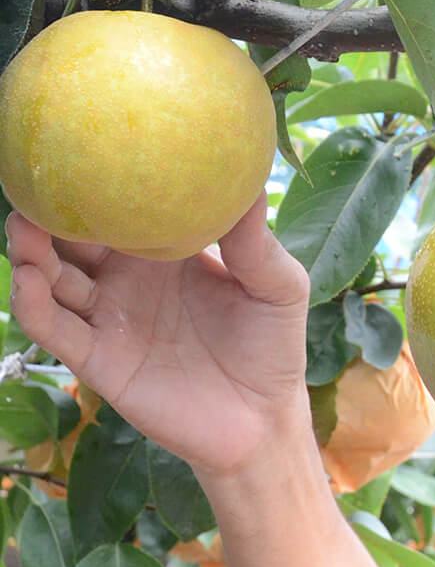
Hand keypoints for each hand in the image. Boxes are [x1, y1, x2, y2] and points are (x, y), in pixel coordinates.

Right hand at [6, 194, 312, 476]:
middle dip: (50, 208)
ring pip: (54, 277)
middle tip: (34, 180)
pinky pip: (55, 330)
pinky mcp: (98, 360)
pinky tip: (29, 282)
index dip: (99, 180)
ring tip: (22, 226)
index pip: (123, 207)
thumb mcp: (277, 287)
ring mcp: (108, 318)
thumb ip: (257, 242)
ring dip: (32, 252)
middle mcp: (127, 278)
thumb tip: (251, 182)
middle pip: (75, 235)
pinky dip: (34, 306)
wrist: (262, 421)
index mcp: (166, 251)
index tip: (80, 145)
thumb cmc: (272, 345)